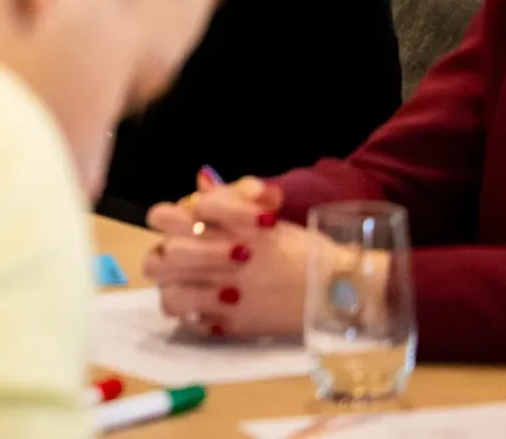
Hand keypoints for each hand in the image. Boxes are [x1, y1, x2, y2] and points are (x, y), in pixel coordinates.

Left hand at [142, 174, 305, 340]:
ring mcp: (228, 294)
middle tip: (177, 253)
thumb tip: (201, 182)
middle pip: (168, 251)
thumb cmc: (305, 249)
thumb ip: (231, 199)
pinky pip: (188, 318)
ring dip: (171, 282)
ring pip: (169, 288)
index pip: (180, 213)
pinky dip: (187, 311)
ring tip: (183, 281)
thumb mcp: (269, 216)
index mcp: (236, 227)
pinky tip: (199, 304)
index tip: (189, 222)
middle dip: (166, 249)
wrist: (340, 291)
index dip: (174, 216)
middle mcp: (227, 258)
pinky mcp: (233, 323)